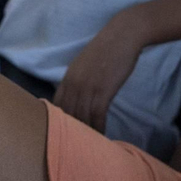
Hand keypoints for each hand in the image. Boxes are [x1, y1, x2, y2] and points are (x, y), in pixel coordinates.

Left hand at [54, 11, 146, 133]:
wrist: (124, 35)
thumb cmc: (108, 48)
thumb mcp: (85, 63)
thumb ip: (78, 78)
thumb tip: (78, 94)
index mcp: (68, 77)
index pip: (56, 104)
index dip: (59, 121)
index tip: (65, 132)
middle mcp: (73, 83)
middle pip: (67, 114)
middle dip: (71, 131)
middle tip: (76, 144)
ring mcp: (87, 87)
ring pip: (81, 117)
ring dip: (86, 133)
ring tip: (90, 145)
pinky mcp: (103, 90)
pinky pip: (97, 116)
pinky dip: (99, 128)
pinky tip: (102, 136)